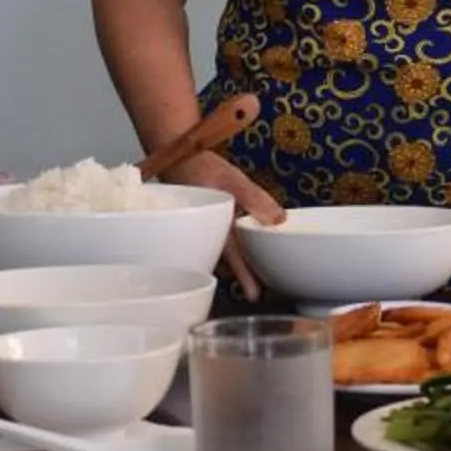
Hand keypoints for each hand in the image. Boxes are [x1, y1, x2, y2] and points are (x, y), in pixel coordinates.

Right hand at [176, 148, 284, 298]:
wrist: (172, 154)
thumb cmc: (198, 166)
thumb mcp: (232, 179)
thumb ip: (255, 199)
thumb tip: (279, 219)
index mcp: (214, 228)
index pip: (233, 258)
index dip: (245, 277)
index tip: (254, 296)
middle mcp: (207, 234)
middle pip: (228, 262)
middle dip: (244, 274)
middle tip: (258, 288)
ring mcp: (203, 230)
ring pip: (223, 252)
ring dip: (237, 260)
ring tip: (255, 268)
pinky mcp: (203, 223)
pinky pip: (219, 239)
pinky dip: (232, 243)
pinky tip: (243, 239)